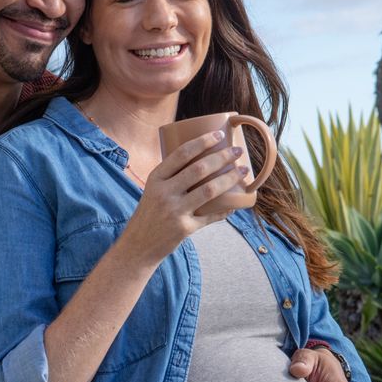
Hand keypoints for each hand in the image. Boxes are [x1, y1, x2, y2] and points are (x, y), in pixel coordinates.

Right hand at [126, 130, 247, 263]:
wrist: (138, 246)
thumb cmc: (150, 214)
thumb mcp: (153, 191)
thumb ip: (172, 178)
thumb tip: (203, 161)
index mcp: (156, 178)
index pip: (182, 153)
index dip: (203, 141)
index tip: (219, 135)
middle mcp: (164, 193)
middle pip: (199, 169)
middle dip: (222, 157)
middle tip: (238, 152)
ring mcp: (174, 211)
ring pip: (209, 190)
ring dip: (230, 179)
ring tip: (243, 171)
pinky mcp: (184, 229)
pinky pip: (210, 216)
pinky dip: (225, 209)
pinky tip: (235, 204)